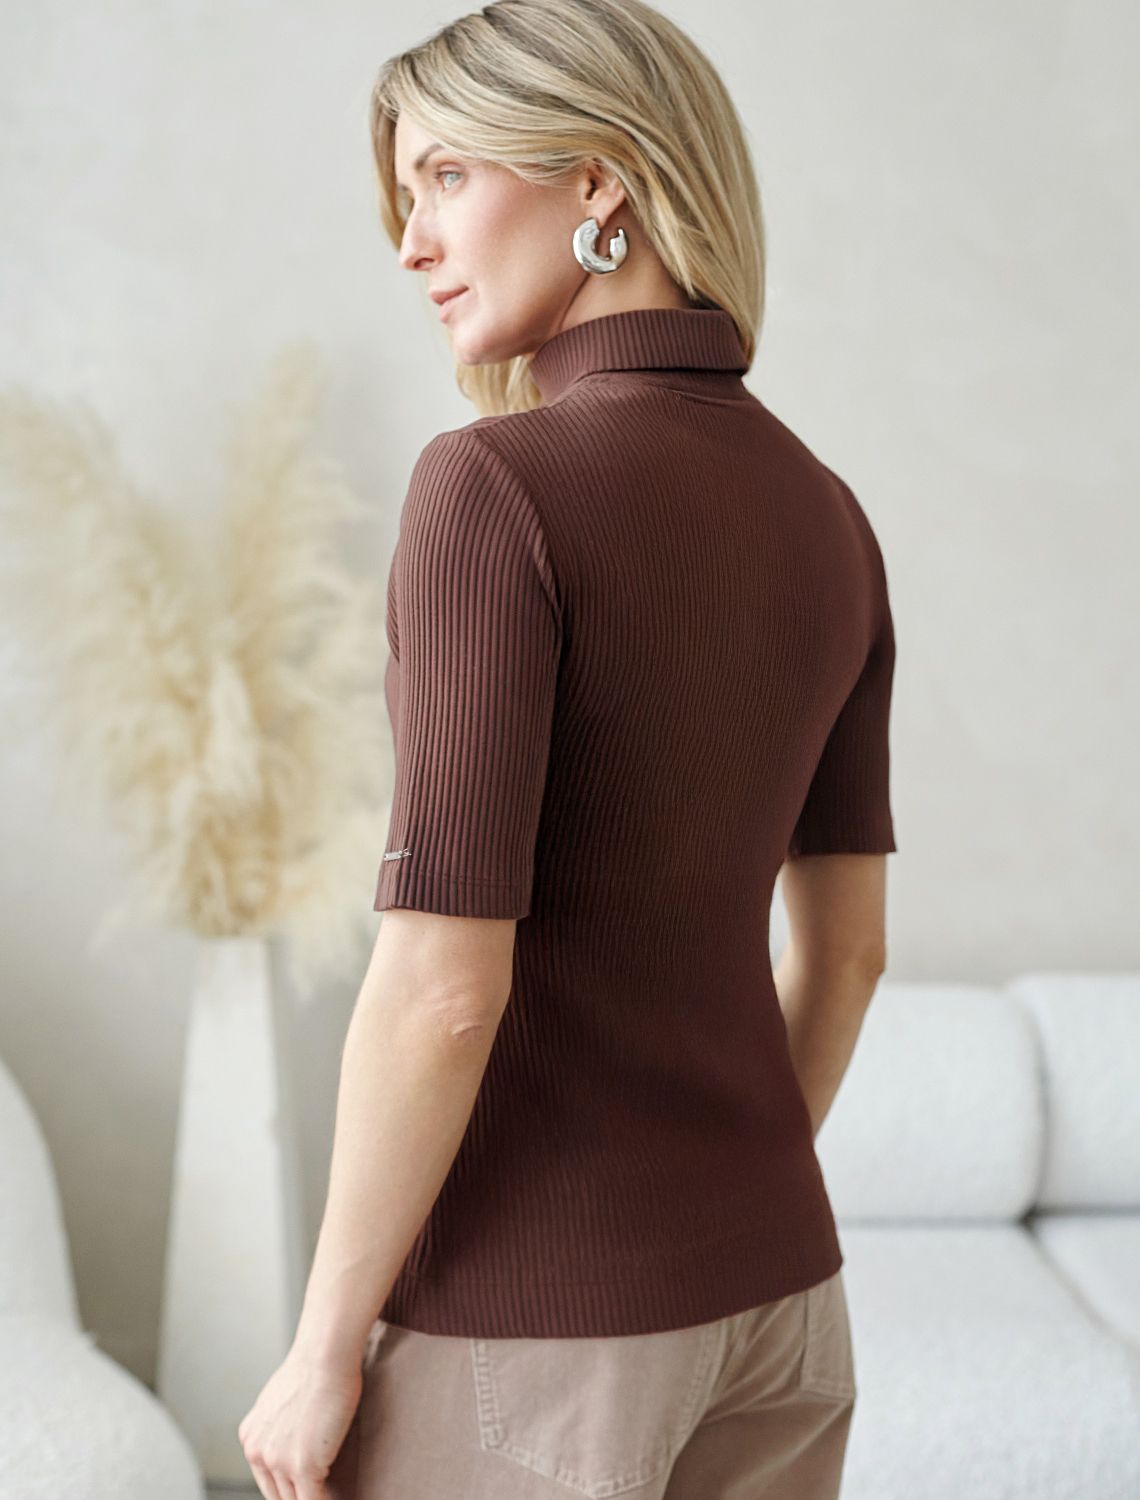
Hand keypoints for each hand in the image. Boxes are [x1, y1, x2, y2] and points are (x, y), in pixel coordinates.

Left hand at [238, 1343, 362, 1499]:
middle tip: (318, 1492)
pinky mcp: (303, 1466)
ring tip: (329, 1496)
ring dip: (313, 1499)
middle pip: (279, 1495)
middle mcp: (257, 1452)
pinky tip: (340, 1499)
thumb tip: (296, 1439)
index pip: (267, 1480)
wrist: (325, 1355)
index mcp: (251, 1437)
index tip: (302, 1491)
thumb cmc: (315, 1367)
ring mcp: (278, 1461)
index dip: (288, 1489)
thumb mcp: (284, 1400)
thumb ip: (280, 1426)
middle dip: (298, 1496)